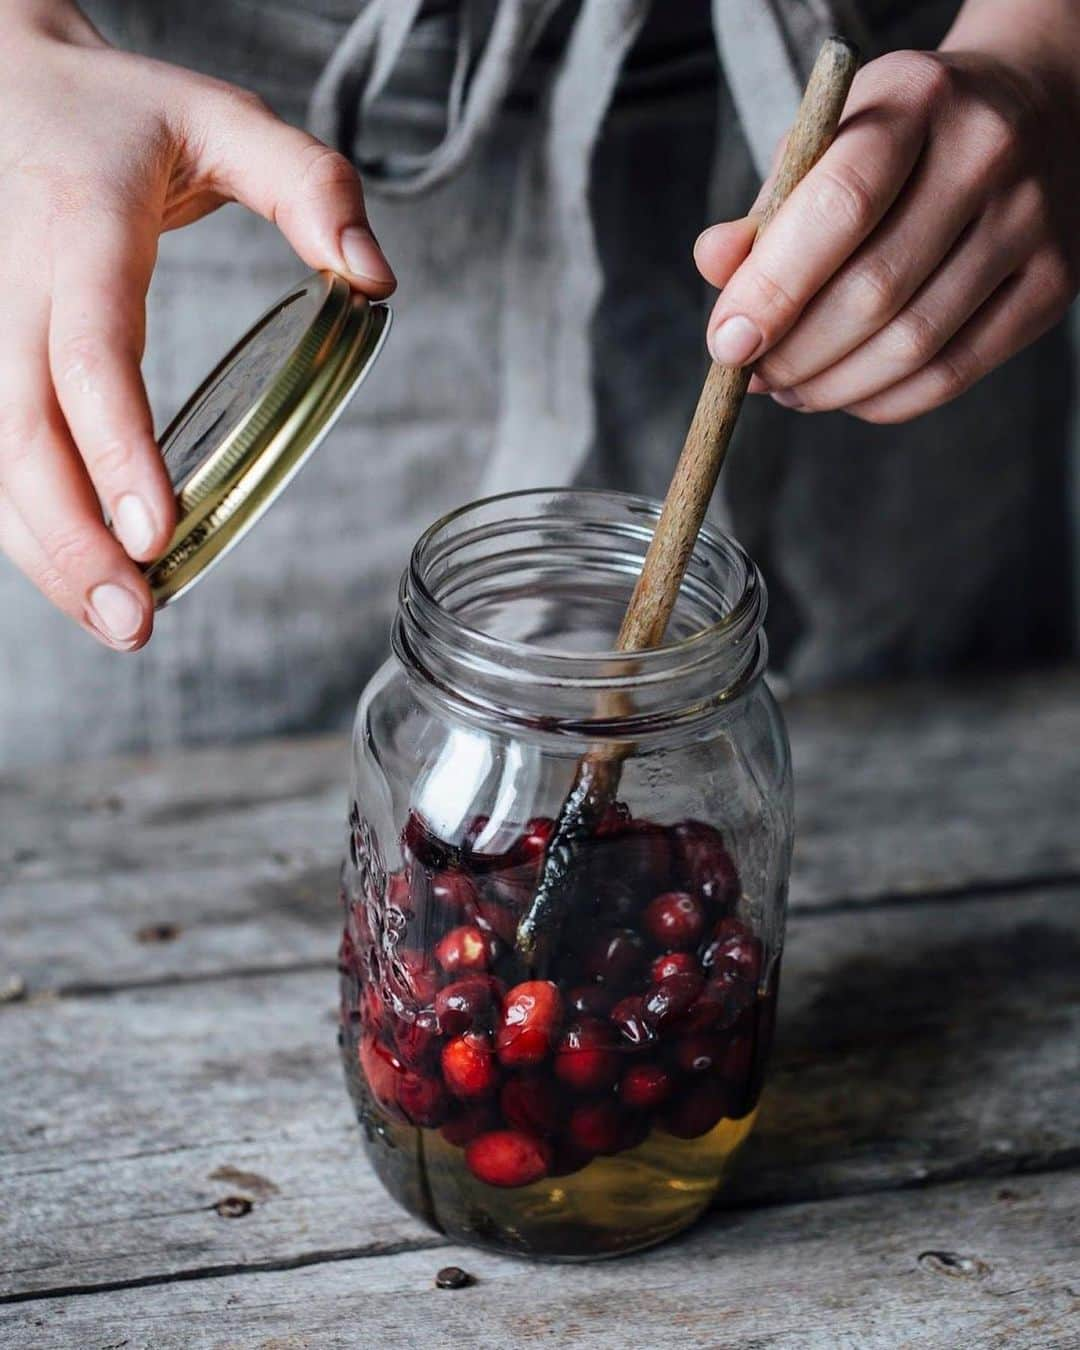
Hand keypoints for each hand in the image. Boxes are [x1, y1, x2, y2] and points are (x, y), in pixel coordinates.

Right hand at [0, 2, 393, 648]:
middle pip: (23, 432)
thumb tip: (377, 278)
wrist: (5, 82)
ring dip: (49, 553)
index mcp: (77, 229)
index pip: (88, 352)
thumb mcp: (222, 120)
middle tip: (137, 622)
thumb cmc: (119, 116)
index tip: (155, 533)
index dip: (116, 446)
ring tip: (119, 625)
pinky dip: (33, 526)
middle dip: (74, 540)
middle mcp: (15, 287)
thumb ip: (309, 185)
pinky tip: (83, 578)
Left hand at [695, 32, 1079, 423]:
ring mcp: (1032, 223)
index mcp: (920, 101)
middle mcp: (988, 155)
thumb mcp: (829, 141)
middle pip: (875, 292)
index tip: (726, 342)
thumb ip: (768, 209)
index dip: (773, 289)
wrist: (1033, 112)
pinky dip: (882, 400)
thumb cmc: (903, 138)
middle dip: (795, 353)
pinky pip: (953, 374)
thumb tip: (715, 268)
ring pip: (914, 346)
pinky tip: (844, 392)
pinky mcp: (1052, 285)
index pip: (840, 207)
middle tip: (752, 375)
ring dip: (831, 387)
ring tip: (788, 388)